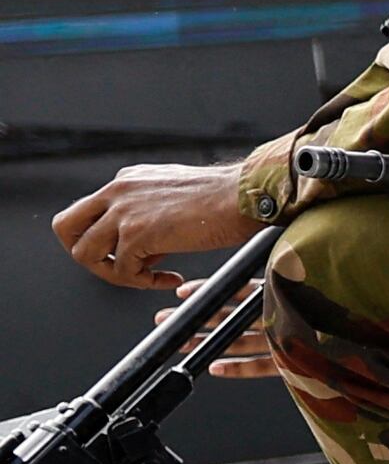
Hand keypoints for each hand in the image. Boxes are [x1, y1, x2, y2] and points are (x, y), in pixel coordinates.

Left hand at [53, 163, 252, 290]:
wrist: (246, 195)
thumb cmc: (228, 198)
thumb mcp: (177, 196)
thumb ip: (151, 214)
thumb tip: (145, 246)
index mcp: (127, 181)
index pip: (90, 213)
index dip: (108, 240)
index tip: (137, 253)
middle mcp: (118, 191)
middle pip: (66, 227)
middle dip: (87, 254)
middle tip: (117, 268)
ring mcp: (123, 211)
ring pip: (85, 253)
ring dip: (115, 274)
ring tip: (148, 277)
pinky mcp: (136, 233)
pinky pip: (121, 270)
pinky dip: (144, 282)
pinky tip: (169, 277)